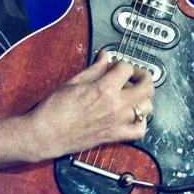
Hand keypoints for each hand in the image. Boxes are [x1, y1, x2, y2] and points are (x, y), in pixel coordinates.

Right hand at [24, 50, 154, 159]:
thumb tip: (105, 57)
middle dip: (142, 77)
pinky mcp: (115, 136)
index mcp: (104, 89)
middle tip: (133, 76)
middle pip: (147, 87)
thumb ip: (95, 69)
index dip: (122, 64)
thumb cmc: (54, 110)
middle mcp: (116, 106)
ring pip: (147, 108)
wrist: (46, 134)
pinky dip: (140, 122)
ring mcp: (118, 122)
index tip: (116, 67)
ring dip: (142, 99)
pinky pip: (140, 130)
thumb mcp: (74, 82)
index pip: (126, 68)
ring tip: (132, 95)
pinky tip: (132, 116)